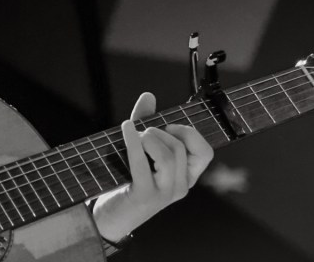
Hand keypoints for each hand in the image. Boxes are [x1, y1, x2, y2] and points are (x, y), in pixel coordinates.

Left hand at [91, 92, 213, 241]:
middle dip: (159, 132)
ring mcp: (164, 193)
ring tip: (134, 136)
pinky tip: (126, 128)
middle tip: (141, 133)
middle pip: (179, 148)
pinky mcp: (144, 195)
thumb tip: (149, 96)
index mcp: (185, 177)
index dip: (189, 133)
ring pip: (168, 155)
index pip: (205, 152)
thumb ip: (146, 123)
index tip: (169, 126)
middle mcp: (180, 187)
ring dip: (149, 137)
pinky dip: (134, 142)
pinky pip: (143, 163)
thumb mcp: (139, 150)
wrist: (108, 217)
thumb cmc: (126, 181)